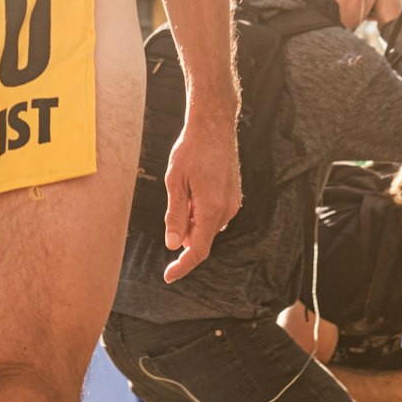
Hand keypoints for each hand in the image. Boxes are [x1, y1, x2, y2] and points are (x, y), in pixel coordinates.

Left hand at [163, 111, 241, 282]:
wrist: (214, 125)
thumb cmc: (192, 150)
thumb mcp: (175, 182)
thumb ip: (175, 216)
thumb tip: (174, 245)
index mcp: (212, 209)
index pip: (198, 250)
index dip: (183, 266)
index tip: (168, 276)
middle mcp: (227, 210)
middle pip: (201, 236)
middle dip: (184, 230)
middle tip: (174, 198)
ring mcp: (233, 203)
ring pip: (207, 224)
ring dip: (192, 217)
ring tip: (183, 185)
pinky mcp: (233, 195)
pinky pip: (214, 212)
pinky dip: (200, 209)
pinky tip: (193, 184)